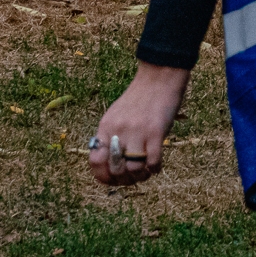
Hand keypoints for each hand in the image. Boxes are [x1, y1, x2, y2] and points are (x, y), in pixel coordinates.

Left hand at [87, 63, 189, 187]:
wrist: (159, 77)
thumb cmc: (139, 97)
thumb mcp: (117, 115)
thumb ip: (111, 136)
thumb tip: (110, 164)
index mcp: (106, 127)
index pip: (96, 161)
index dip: (103, 176)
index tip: (113, 180)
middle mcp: (118, 131)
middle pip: (115, 169)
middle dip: (125, 180)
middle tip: (133, 178)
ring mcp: (137, 131)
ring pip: (134, 168)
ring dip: (141, 176)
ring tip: (146, 172)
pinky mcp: (156, 131)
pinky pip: (153, 161)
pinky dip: (154, 169)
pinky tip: (156, 166)